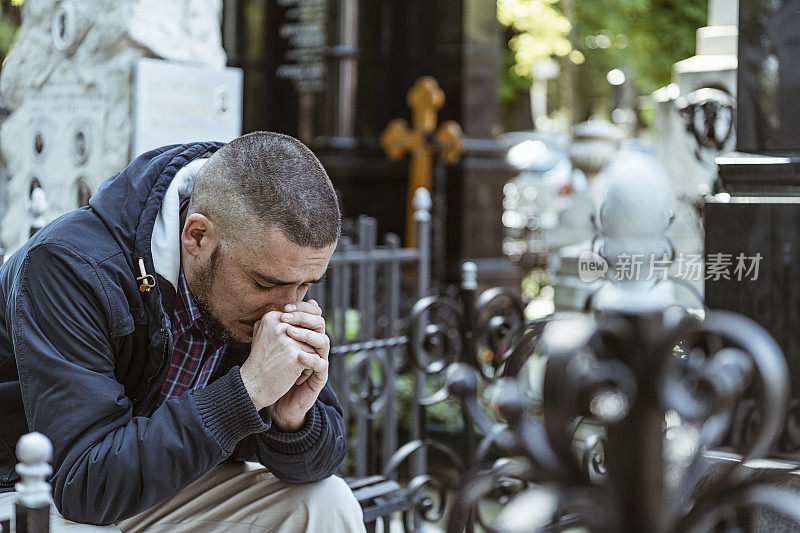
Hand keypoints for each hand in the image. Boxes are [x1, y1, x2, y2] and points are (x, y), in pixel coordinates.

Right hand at [239, 311, 314, 411]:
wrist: (252, 386)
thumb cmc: (262, 361)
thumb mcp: (267, 333)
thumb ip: (285, 317)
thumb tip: (313, 302)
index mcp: (271, 316)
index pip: (300, 319)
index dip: (297, 337)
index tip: (281, 349)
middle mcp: (279, 323)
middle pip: (308, 331)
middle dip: (303, 346)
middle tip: (285, 359)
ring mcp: (288, 338)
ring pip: (313, 344)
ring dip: (306, 357)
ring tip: (288, 365)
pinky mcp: (296, 354)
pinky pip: (315, 357)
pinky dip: (307, 368)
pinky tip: (292, 373)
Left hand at [269, 300, 330, 430]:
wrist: (275, 397)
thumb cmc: (274, 370)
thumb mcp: (273, 346)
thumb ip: (274, 330)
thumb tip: (270, 309)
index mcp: (306, 336)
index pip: (312, 314)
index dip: (302, 308)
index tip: (285, 307)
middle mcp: (315, 346)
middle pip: (320, 323)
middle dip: (304, 317)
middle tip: (286, 317)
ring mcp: (319, 360)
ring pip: (324, 341)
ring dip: (308, 334)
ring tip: (291, 332)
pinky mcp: (319, 377)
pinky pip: (321, 365)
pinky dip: (312, 358)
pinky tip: (299, 354)